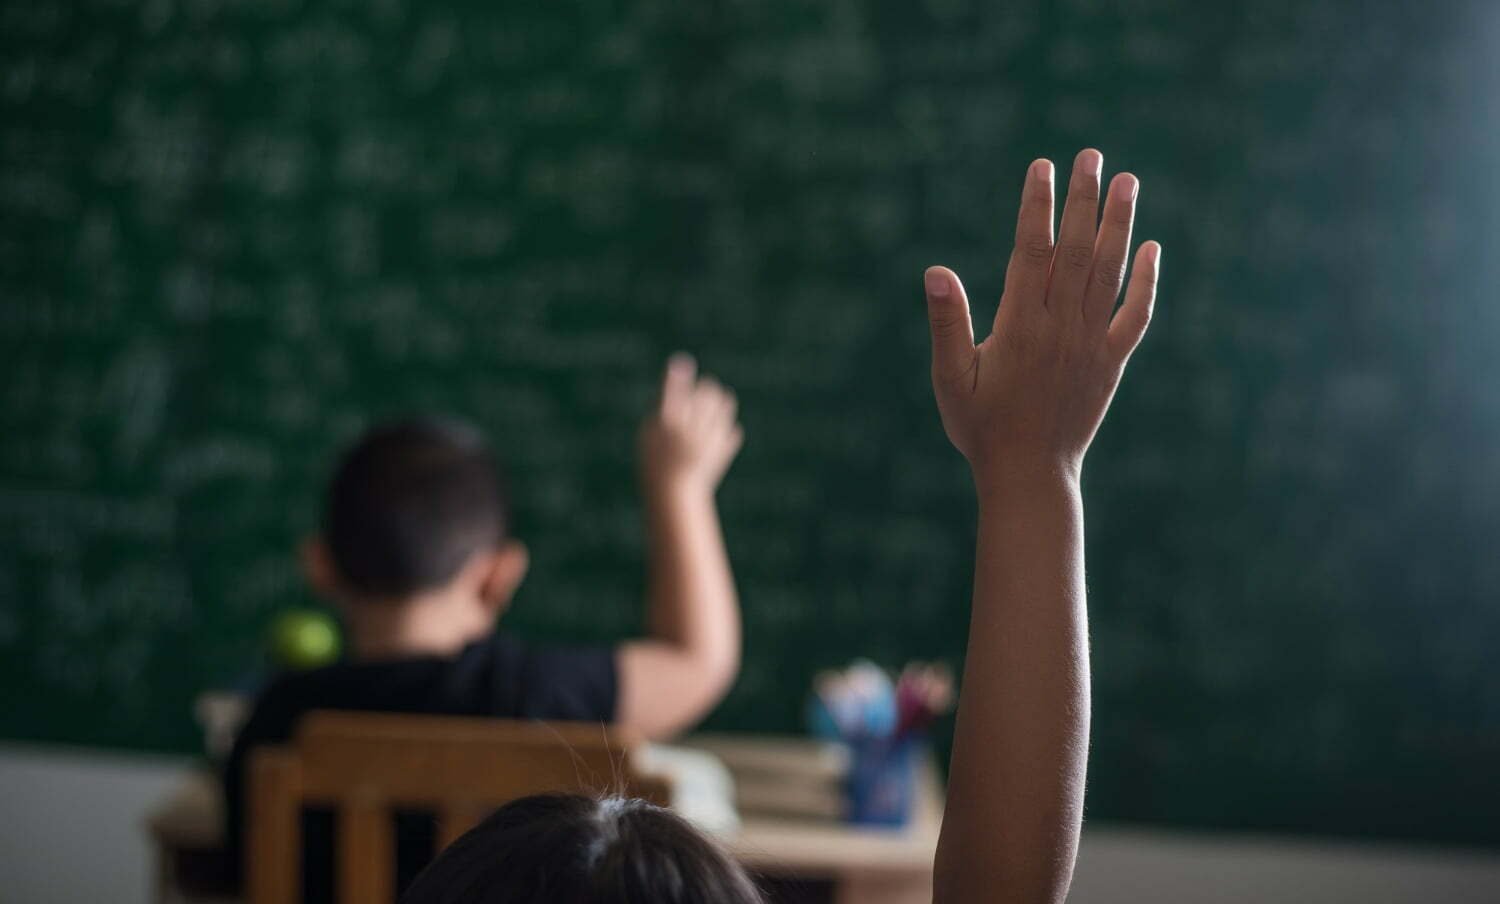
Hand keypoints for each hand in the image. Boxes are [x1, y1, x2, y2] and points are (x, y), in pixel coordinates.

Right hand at [639, 354, 743, 493]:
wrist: (674, 494)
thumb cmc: (655, 460)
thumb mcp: (650, 433)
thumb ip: (663, 405)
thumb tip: (679, 373)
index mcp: (666, 425)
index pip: (673, 393)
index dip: (677, 377)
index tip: (682, 363)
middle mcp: (689, 430)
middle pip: (706, 392)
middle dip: (704, 388)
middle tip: (700, 392)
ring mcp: (709, 440)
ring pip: (724, 403)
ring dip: (718, 401)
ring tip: (709, 408)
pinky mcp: (723, 449)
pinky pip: (732, 427)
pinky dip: (724, 428)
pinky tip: (712, 436)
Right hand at [924, 149, 1159, 483]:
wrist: (1028, 475)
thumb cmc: (980, 427)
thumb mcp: (949, 378)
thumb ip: (946, 323)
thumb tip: (936, 272)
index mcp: (1021, 325)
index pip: (1033, 250)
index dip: (1038, 205)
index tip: (1042, 166)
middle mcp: (1062, 327)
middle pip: (1078, 248)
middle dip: (1084, 198)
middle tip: (1091, 154)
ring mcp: (1091, 344)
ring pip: (1110, 271)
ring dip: (1119, 223)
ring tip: (1127, 180)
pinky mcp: (1111, 363)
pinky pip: (1135, 314)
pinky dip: (1146, 280)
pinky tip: (1151, 247)